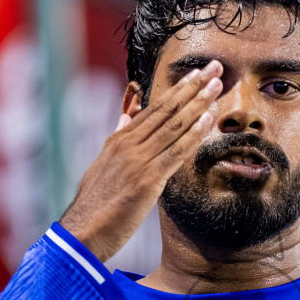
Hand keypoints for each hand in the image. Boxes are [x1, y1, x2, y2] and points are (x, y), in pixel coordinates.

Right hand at [59, 61, 222, 261]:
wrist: (81, 232)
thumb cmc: (93, 206)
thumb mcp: (102, 166)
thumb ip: (117, 141)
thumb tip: (125, 120)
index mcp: (118, 141)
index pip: (153, 109)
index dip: (178, 90)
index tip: (197, 74)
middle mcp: (128, 145)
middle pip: (166, 109)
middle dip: (193, 86)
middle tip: (215, 67)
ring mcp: (137, 161)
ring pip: (173, 126)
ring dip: (198, 104)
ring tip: (218, 86)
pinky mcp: (146, 181)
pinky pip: (174, 153)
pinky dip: (193, 135)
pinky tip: (208, 121)